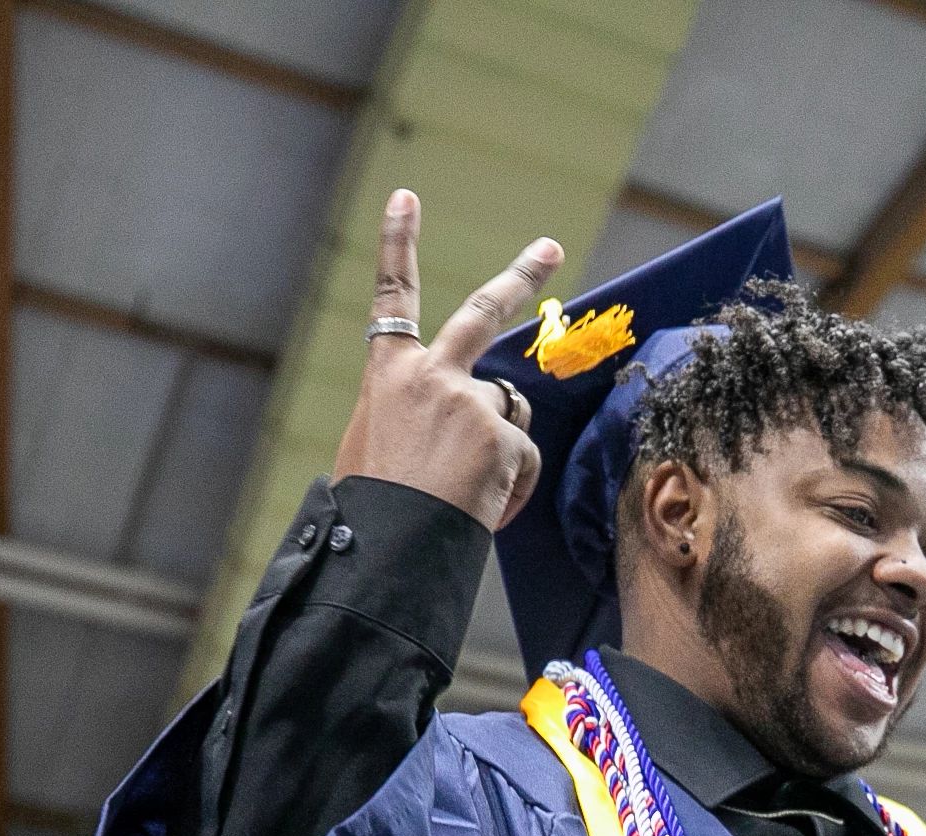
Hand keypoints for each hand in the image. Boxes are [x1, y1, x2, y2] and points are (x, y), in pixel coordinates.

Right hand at [329, 189, 561, 531]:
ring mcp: (469, 400)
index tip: (404, 199)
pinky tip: (481, 509)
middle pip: (482, 312)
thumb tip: (464, 425)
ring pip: (510, 412)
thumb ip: (419, 414)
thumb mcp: (378, 445)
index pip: (392, 298)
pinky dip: (509, 489)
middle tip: (550, 247)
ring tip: (467, 490)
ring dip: (502, 450)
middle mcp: (430, 374)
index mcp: (389, 374)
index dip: (396, 244)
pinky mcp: (501, 434)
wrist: (387, 546)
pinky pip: (522, 459)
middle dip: (520, 276)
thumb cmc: (376, 508)